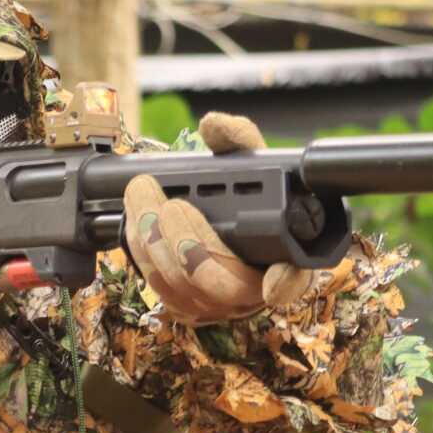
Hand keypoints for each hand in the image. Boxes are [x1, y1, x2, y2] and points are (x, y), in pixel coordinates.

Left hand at [123, 112, 314, 325]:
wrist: (216, 214)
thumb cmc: (241, 193)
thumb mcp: (246, 161)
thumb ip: (237, 140)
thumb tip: (214, 125)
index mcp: (287, 254)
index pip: (295, 278)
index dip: (285, 283)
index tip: (273, 283)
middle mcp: (256, 287)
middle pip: (223, 285)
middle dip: (191, 246)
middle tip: (171, 206)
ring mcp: (221, 303)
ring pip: (185, 290)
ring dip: (157, 245)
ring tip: (142, 200)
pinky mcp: (189, 307)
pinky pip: (162, 292)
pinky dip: (145, 256)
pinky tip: (137, 224)